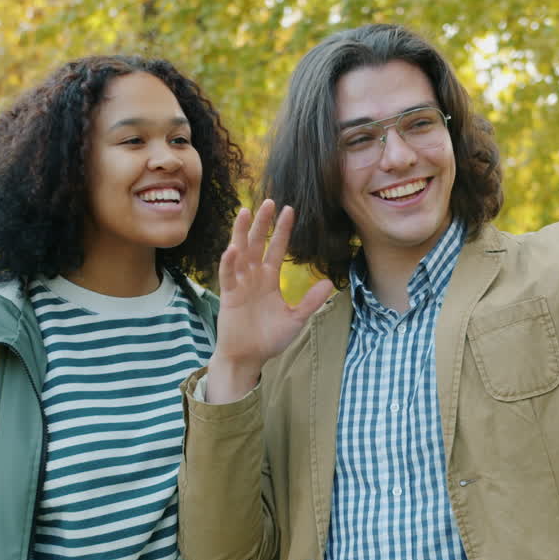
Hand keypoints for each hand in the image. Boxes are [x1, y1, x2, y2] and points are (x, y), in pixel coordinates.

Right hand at [207, 199, 332, 401]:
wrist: (248, 358)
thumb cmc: (269, 339)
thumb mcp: (296, 319)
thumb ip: (310, 301)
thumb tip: (330, 283)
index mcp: (269, 280)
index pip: (276, 249)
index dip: (282, 230)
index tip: (289, 210)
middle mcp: (253, 277)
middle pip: (257, 244)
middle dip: (262, 223)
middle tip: (269, 201)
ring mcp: (239, 284)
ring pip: (240, 252)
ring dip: (241, 233)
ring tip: (245, 212)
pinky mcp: (228, 296)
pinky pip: (228, 276)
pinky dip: (229, 263)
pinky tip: (233, 249)